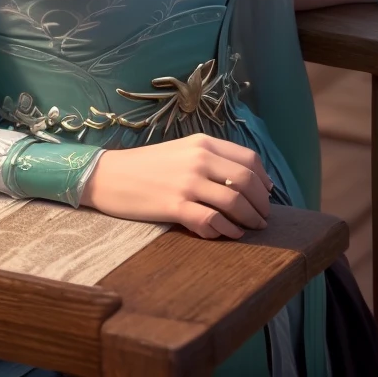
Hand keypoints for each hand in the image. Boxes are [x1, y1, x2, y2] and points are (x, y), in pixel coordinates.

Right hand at [79, 133, 272, 239]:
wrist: (109, 175)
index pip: (249, 159)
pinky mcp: (175, 206)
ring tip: (251, 228)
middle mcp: (199, 159)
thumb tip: (245, 180)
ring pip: (234, 201)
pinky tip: (230, 234)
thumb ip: (211, 159)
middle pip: (247, 181)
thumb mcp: (182, 150)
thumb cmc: (147, 165)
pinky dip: (227, 230)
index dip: (264, 180)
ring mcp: (187, 182)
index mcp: (203, 142)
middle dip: (261, 203)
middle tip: (263, 218)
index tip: (268, 195)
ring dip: (249, 219)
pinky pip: (212, 220)